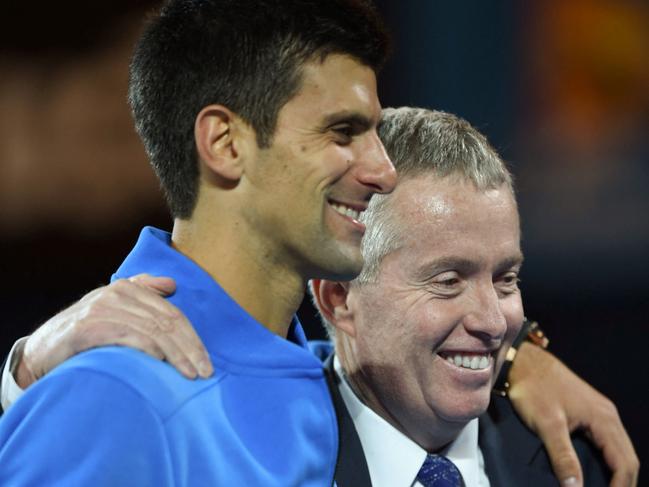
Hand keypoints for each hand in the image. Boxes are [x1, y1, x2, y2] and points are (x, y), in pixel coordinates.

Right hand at [16, 274, 212, 388]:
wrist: (41, 350)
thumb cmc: (84, 332)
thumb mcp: (113, 307)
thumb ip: (141, 291)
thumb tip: (171, 284)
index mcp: (128, 287)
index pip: (172, 313)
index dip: (193, 337)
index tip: (206, 360)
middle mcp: (117, 293)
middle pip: (167, 321)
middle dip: (190, 348)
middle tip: (205, 371)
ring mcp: (103, 308)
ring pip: (153, 330)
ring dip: (176, 354)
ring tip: (190, 374)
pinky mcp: (89, 326)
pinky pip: (129, 336)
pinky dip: (149, 349)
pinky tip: (162, 362)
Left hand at [508, 342, 638, 486]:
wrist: (523, 361)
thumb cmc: (534, 388)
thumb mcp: (547, 425)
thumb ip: (563, 458)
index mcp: (604, 419)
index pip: (625, 463)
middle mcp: (608, 415)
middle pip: (627, 458)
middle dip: (622, 483)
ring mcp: (600, 412)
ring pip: (619, 449)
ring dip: (617, 472)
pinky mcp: (589, 411)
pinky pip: (608, 441)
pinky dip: (608, 460)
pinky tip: (597, 470)